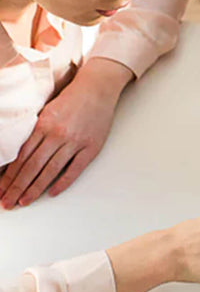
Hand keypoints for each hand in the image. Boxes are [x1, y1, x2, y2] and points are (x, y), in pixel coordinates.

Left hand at [0, 58, 132, 208]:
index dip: (9, 176)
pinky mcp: (91, 147)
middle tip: (7, 203)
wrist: (97, 89)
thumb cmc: (71, 99)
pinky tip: (52, 192)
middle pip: (32, 167)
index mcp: (43, 125)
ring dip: (35, 188)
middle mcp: (57, 135)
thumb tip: (18, 155)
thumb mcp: (46, 111)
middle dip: (17, 187)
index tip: (0, 190)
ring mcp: (75, 142)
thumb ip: (34, 132)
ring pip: (50, 170)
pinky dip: (63, 182)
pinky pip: (75, 168)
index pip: (21, 157)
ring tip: (24, 201)